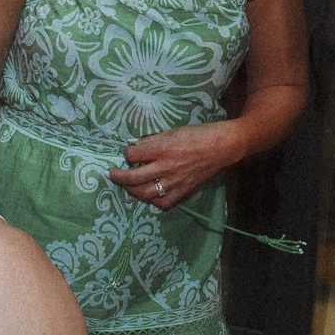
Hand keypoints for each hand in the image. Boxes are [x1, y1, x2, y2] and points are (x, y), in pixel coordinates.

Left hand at [108, 122, 241, 210]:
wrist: (223, 147)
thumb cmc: (198, 134)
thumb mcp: (172, 131)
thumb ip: (152, 140)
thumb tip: (134, 145)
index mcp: (163, 148)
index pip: (132, 155)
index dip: (127, 153)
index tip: (128, 152)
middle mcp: (166, 167)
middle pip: (133, 178)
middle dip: (118, 177)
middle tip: (111, 174)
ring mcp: (175, 181)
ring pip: (145, 194)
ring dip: (132, 191)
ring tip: (128, 186)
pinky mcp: (183, 191)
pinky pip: (163, 203)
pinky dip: (153, 202)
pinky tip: (150, 196)